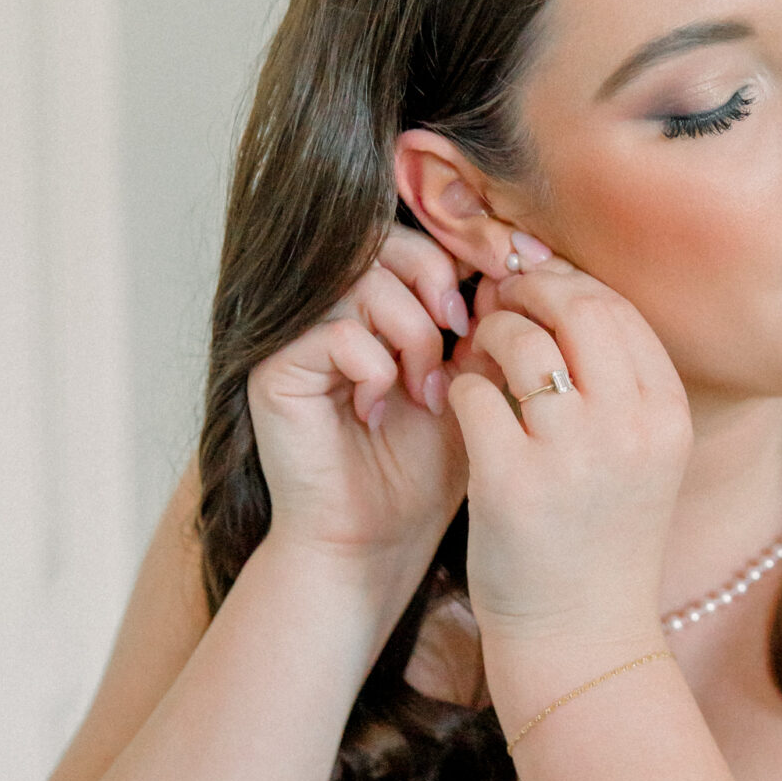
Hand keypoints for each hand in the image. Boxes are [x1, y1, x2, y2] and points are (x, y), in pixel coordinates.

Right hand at [246, 221, 474, 577]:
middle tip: (460, 335)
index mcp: (379, 304)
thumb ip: (481, 327)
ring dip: (411, 333)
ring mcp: (298, 335)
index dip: (458, 254)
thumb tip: (507, 267)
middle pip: (382, 240)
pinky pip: (334, 332)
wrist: (374, 542)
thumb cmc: (422, 474)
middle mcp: (332, 308)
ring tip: (425, 390)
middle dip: (435, 281)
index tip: (496, 294)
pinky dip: (373, 367)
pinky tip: (377, 409)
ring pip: (363, 282)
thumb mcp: (470, 388)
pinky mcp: (274, 368)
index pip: (412, 237)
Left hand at [444, 256, 693, 638]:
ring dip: (491, 333)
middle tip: (499, 299)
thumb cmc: (600, 540)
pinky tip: (461, 404)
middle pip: (580, 308)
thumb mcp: (638, 458)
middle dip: (530, 291)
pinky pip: (474, 393)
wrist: (580, 636)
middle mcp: (629, 430)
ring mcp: (572, 456)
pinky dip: (460, 386)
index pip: (621, 309)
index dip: (570, 286)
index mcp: (668, 418)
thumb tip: (551, 291)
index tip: (537, 292)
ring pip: (522, 341)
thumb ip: (614, 383)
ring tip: (478, 351)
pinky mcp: (511, 482)